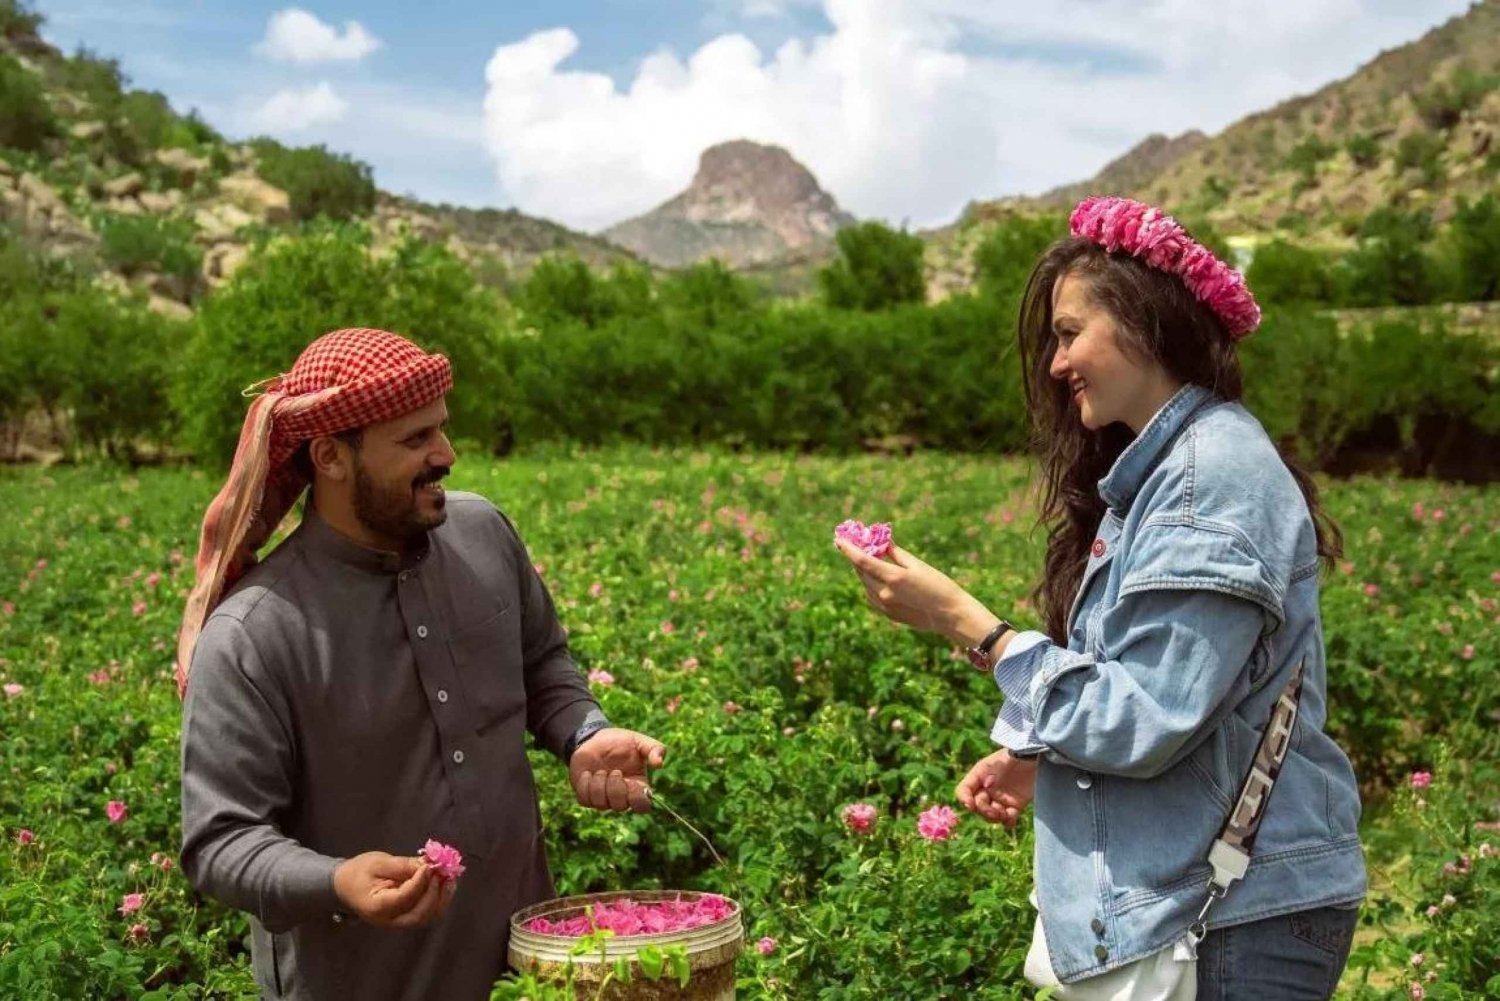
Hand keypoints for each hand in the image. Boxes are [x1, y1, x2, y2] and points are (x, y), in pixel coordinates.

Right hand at [332, 851, 456, 926]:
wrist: (344, 886)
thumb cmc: (358, 872)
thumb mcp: (377, 863)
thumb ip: (402, 865)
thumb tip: (428, 864)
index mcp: (377, 907)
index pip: (404, 898)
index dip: (420, 882)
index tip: (430, 865)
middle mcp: (389, 920)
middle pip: (419, 915)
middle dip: (435, 894)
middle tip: (444, 873)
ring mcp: (398, 922)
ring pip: (426, 918)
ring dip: (442, 899)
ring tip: (449, 878)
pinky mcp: (405, 917)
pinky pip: (426, 914)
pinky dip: (439, 901)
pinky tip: (445, 884)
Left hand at [568, 728, 666, 812]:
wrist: (595, 738)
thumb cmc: (621, 742)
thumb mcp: (639, 741)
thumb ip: (654, 749)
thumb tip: (660, 763)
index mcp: (638, 786)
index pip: (643, 806)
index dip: (637, 798)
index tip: (632, 782)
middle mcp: (621, 796)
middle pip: (620, 807)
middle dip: (616, 789)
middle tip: (614, 771)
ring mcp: (603, 798)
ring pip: (601, 805)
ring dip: (599, 785)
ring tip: (599, 770)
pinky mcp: (586, 795)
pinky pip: (585, 800)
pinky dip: (585, 785)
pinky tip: (587, 773)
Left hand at [834, 540, 985, 641]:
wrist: (951, 615)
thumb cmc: (939, 585)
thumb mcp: (918, 565)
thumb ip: (895, 554)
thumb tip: (881, 542)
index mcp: (893, 578)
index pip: (862, 561)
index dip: (848, 549)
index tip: (838, 539)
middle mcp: (885, 593)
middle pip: (861, 572)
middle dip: (855, 558)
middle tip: (853, 545)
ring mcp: (885, 606)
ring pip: (865, 585)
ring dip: (863, 571)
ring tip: (866, 558)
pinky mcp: (889, 615)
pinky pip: (872, 596)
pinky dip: (870, 584)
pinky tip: (876, 577)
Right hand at [955, 749, 1036, 827]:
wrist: (1037, 756)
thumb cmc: (1017, 754)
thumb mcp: (999, 759)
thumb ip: (986, 772)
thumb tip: (983, 788)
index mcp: (980, 776)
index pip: (963, 791)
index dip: (964, 799)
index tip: (971, 805)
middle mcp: (988, 788)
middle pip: (977, 806)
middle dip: (984, 811)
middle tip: (997, 810)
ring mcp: (1001, 797)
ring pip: (990, 815)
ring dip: (995, 817)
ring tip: (1005, 813)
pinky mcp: (1016, 805)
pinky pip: (1008, 819)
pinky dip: (1008, 822)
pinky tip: (1012, 819)